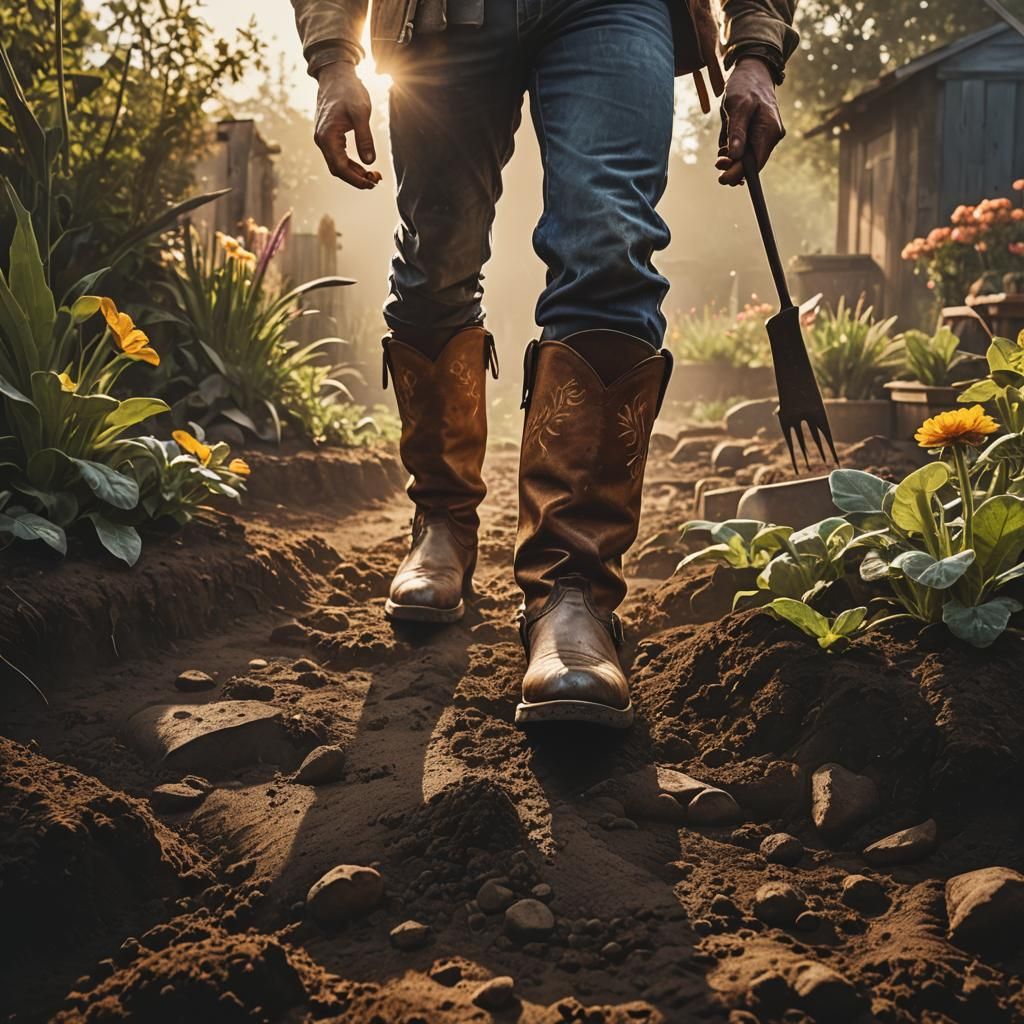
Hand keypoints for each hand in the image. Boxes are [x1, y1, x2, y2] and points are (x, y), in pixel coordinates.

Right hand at [313, 63, 380, 189]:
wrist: (335, 74)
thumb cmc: (348, 90)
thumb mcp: (361, 113)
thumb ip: (364, 138)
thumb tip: (369, 162)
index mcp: (327, 136)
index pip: (340, 168)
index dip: (356, 179)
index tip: (372, 183)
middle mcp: (322, 140)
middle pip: (338, 169)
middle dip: (356, 178)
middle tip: (376, 180)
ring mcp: (323, 138)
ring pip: (337, 164)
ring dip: (354, 172)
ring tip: (373, 175)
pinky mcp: (328, 135)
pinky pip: (338, 155)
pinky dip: (350, 163)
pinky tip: (364, 165)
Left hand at [716, 57, 784, 185]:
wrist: (754, 70)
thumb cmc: (745, 85)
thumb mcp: (738, 106)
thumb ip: (737, 131)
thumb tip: (736, 156)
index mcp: (769, 131)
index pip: (755, 163)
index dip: (739, 173)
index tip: (722, 178)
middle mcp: (770, 136)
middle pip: (752, 162)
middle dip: (734, 167)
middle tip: (717, 163)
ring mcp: (765, 135)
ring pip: (747, 157)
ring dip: (732, 160)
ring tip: (720, 155)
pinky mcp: (757, 133)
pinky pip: (745, 148)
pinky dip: (734, 151)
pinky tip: (725, 148)